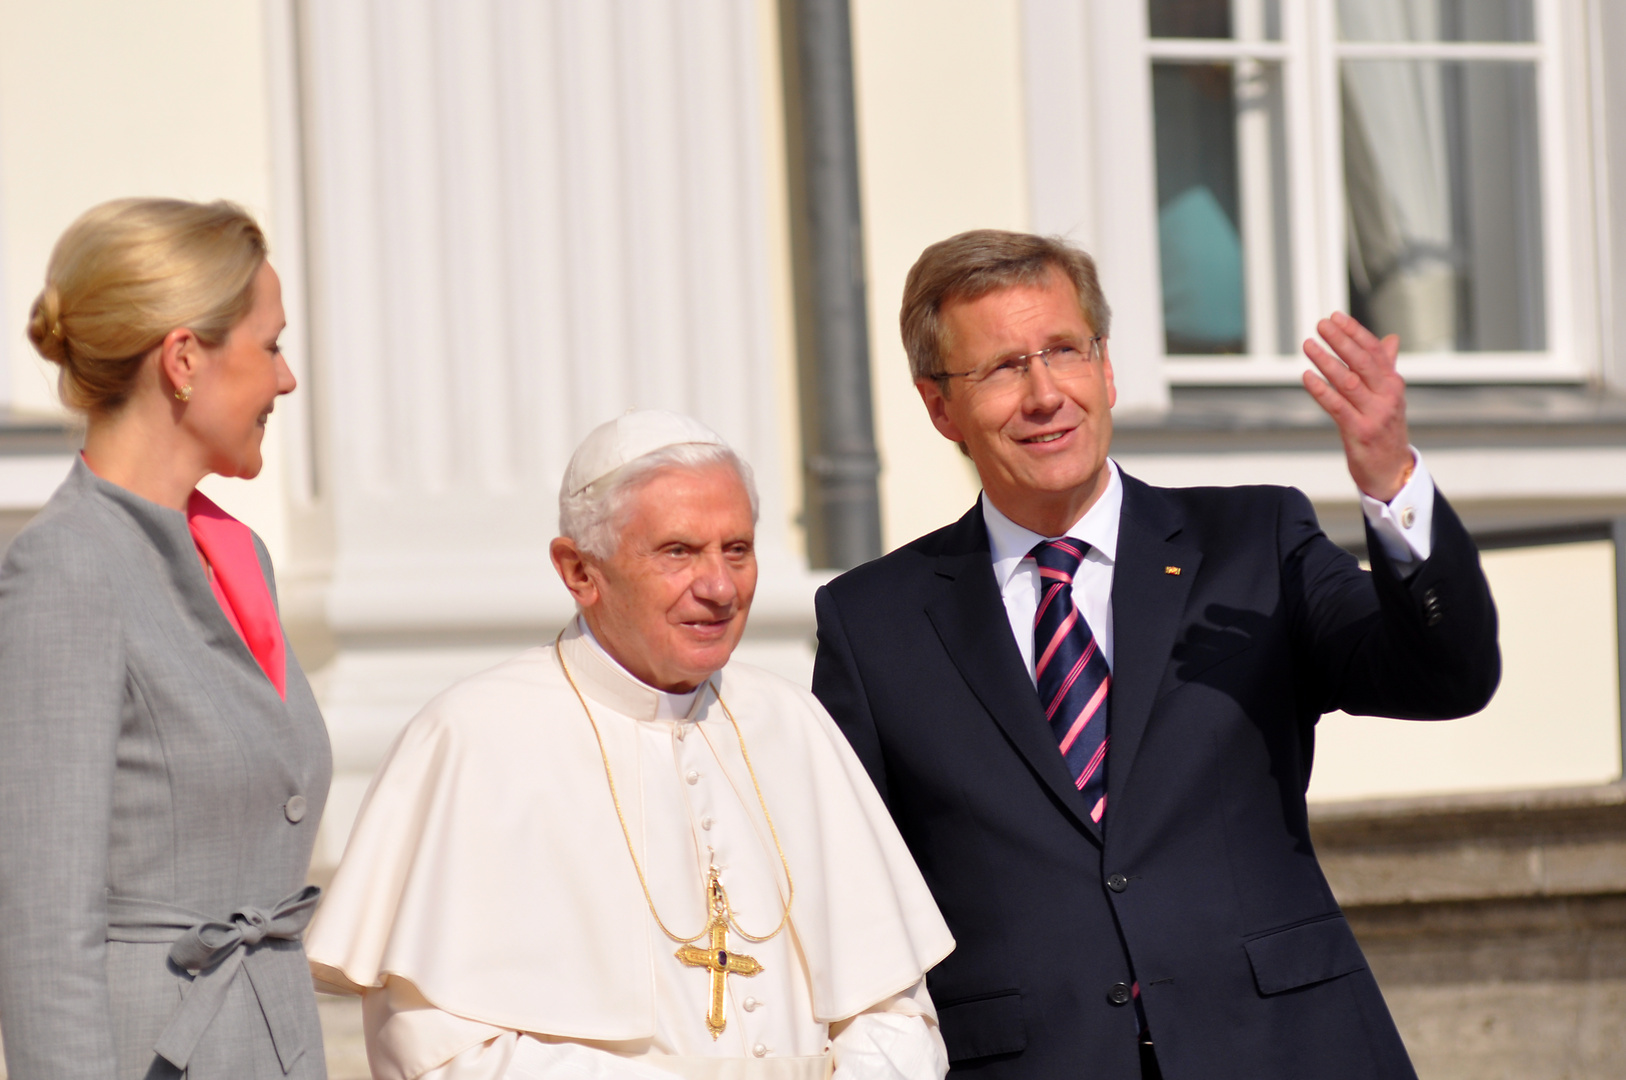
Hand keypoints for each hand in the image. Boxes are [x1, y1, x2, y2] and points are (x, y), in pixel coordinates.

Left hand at [1302, 312, 1413, 501]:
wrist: (1392, 471)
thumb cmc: (1386, 430)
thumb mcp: (1389, 397)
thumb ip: (1387, 367)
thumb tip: (1391, 339)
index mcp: (1393, 384)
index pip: (1374, 351)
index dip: (1355, 332)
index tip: (1336, 316)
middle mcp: (1387, 396)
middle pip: (1362, 362)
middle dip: (1341, 341)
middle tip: (1321, 324)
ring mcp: (1374, 415)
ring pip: (1348, 381)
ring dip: (1327, 361)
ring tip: (1309, 344)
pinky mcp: (1359, 432)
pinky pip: (1337, 407)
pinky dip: (1321, 390)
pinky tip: (1307, 376)